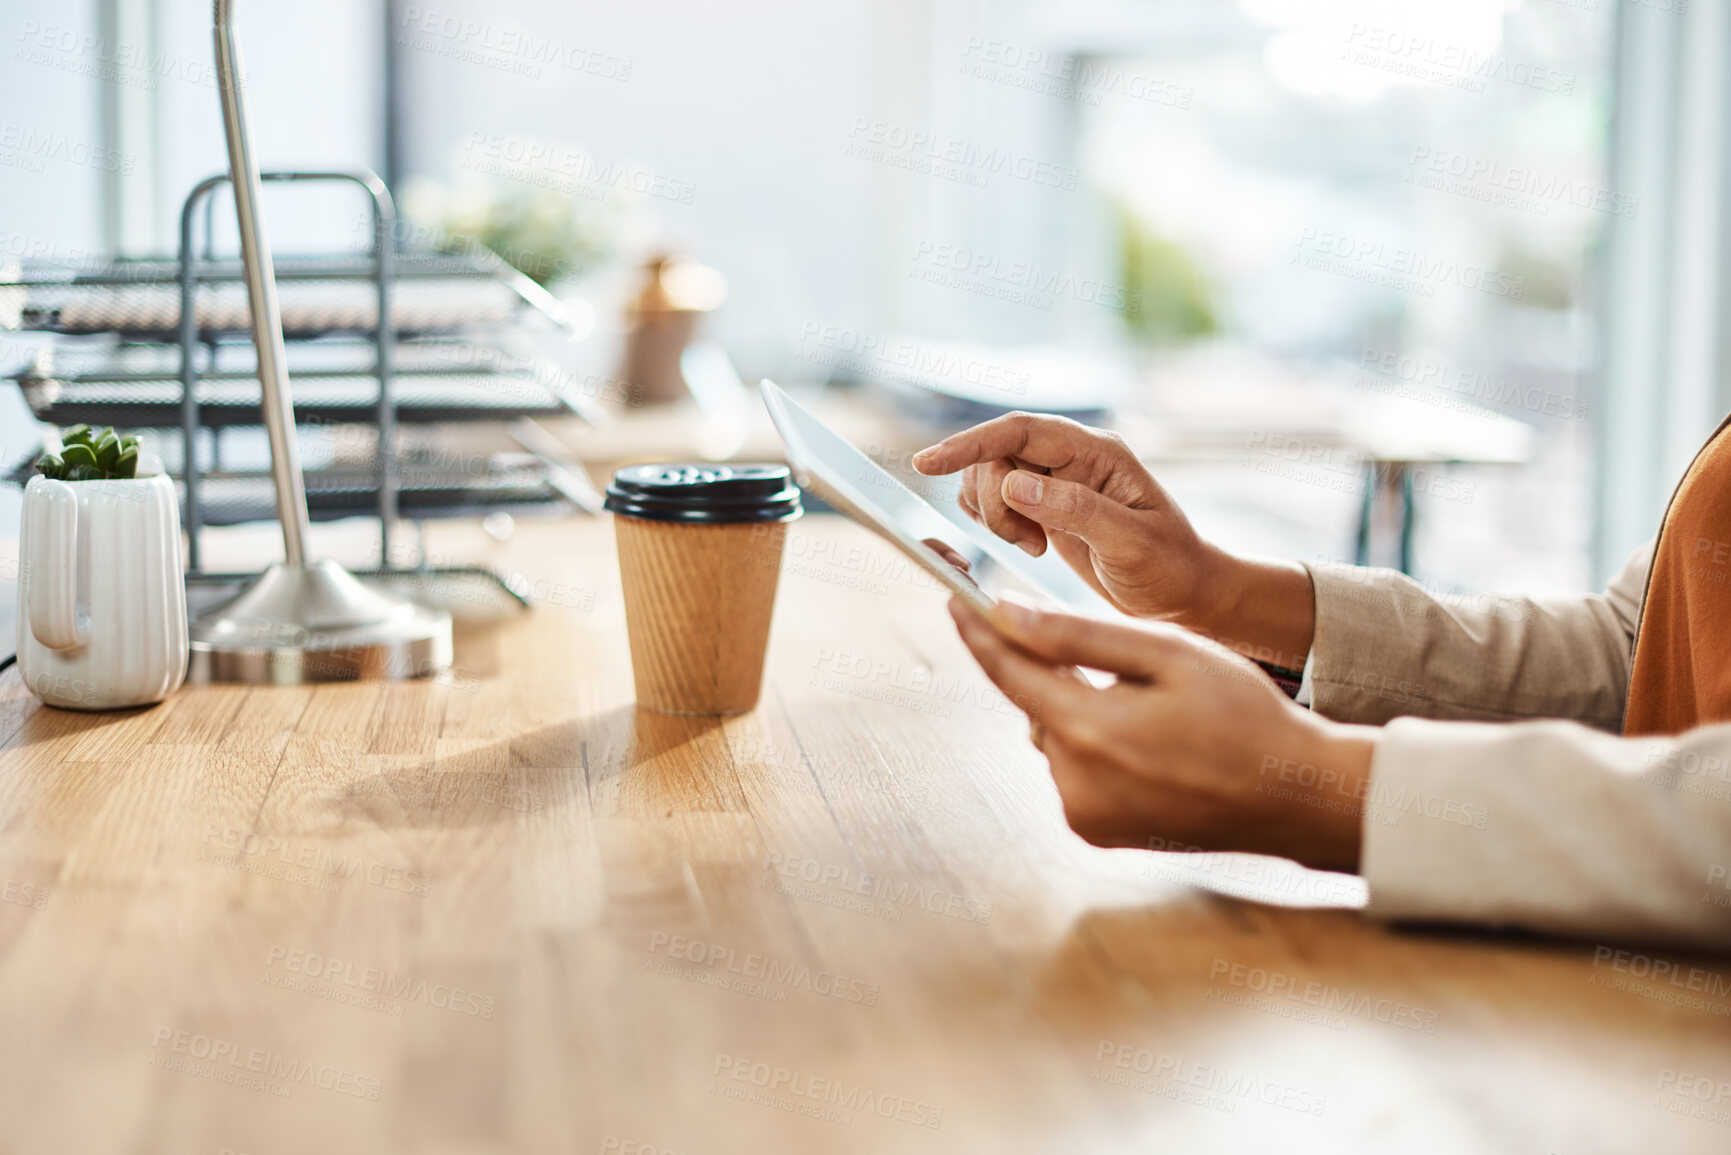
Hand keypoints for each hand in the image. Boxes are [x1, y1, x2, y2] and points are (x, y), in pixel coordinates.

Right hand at [912, 412, 1222, 621]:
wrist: (1184, 592)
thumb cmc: (1169, 567)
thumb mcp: (1130, 543)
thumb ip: (1075, 511)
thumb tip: (1013, 486)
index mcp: (1097, 453)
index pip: (1020, 431)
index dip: (970, 443)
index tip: (926, 463)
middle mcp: (1072, 457)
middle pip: (996, 457)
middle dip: (993, 503)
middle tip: (1029, 545)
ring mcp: (1056, 479)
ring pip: (988, 478)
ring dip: (994, 516)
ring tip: (1035, 547)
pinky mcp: (1043, 504)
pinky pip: (993, 498)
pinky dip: (994, 522)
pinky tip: (1029, 544)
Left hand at [948, 595, 1376, 872]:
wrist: (1294, 797)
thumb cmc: (1243, 715)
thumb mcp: (1168, 654)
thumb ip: (1080, 635)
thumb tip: (1008, 615)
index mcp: (1089, 732)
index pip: (1008, 670)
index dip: (978, 630)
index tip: (954, 596)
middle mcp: (1074, 782)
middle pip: (1033, 702)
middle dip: (1053, 669)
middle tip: (1103, 651)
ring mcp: (1084, 815)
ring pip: (1055, 735)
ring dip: (1080, 709)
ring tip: (1149, 704)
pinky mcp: (1097, 832)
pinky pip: (1074, 770)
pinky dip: (1095, 746)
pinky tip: (1149, 741)